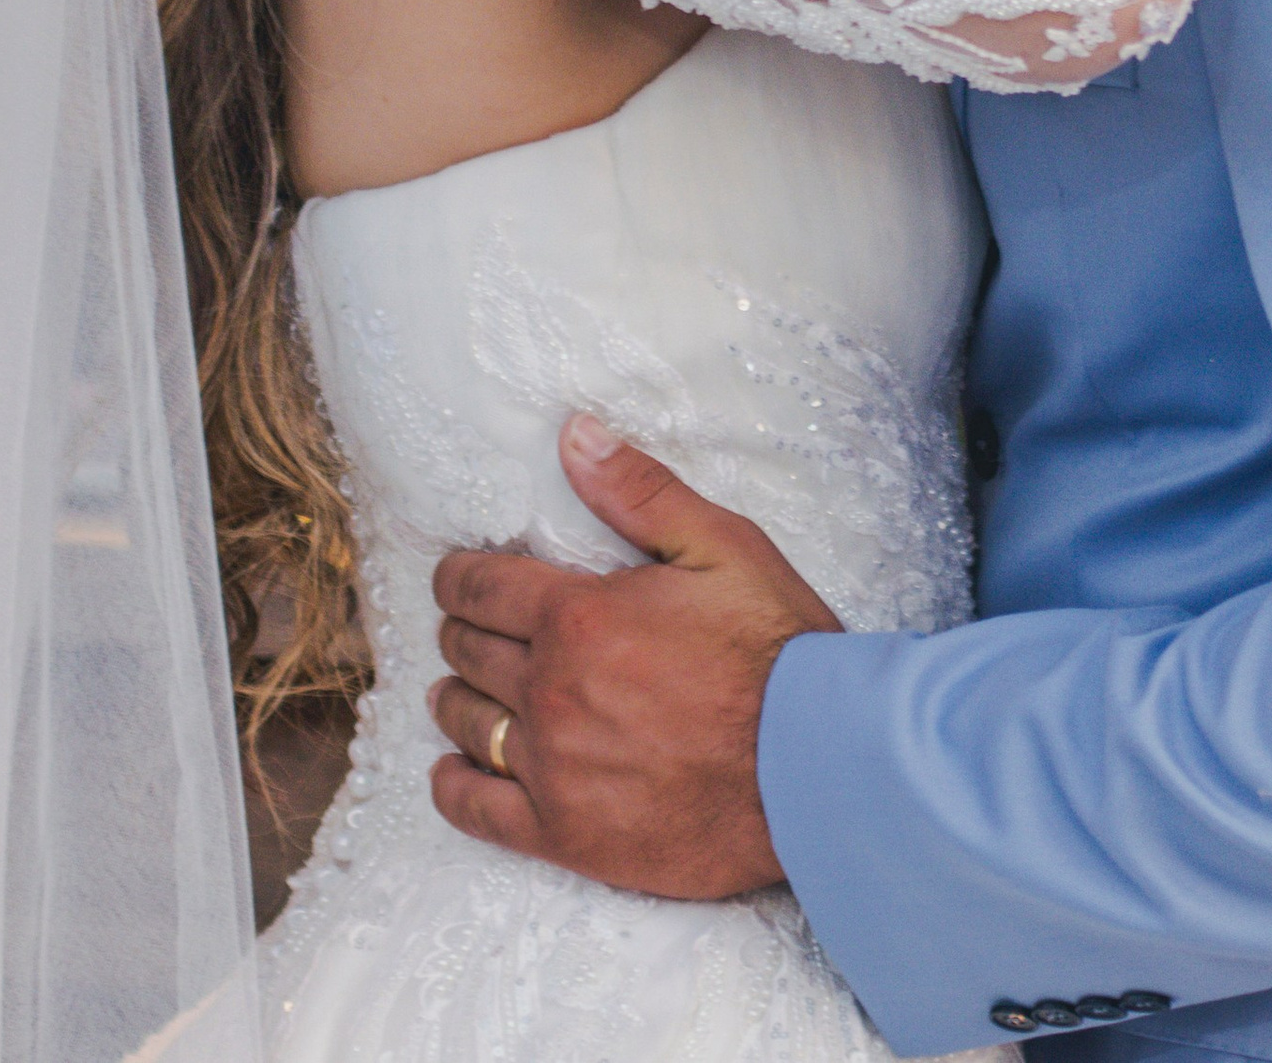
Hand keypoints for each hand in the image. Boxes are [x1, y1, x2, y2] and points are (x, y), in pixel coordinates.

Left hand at [427, 414, 840, 898]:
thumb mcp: (722, 545)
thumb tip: (573, 436)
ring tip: (460, 690)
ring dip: (456, 699)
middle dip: (463, 630)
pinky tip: (454, 770)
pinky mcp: (566, 835)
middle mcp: (550, 691)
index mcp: (579, 616)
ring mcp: (553, 769)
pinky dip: (454, 785)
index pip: (482, 587)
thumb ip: (639, 491)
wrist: (817, 766)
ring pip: (467, 725)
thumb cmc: (777, 649)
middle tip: (472, 627)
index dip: (461, 575)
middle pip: (469, 652)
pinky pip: (478, 811)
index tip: (459, 575)